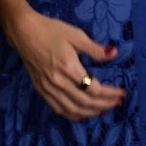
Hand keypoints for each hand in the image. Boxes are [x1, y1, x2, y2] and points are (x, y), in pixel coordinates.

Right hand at [5, 9, 124, 120]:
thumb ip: (95, 49)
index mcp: (68, 67)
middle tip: (118, 103)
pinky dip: (73, 115)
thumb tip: (114, 53)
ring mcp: (48, 88)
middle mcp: (58, 81)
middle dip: (104, 104)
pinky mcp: (41, 89)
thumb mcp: (76, 35)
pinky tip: (83, 116)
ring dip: (91, 112)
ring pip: (72, 109)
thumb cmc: (51, 30)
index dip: (109, 93)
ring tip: (105, 110)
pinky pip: (58, 108)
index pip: (93, 88)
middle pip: (85, 101)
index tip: (121, 92)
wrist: (24, 32)